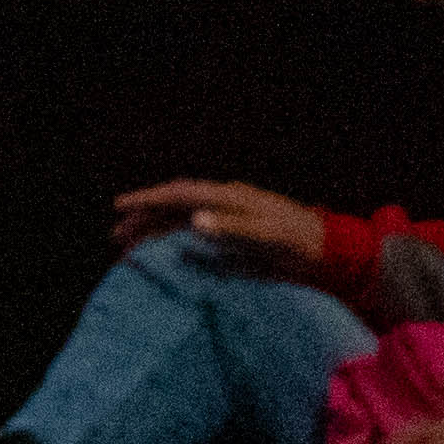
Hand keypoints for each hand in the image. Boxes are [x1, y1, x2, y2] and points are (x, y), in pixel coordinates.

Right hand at [108, 176, 327, 263]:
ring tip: (129, 245)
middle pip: (175, 205)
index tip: (120, 206)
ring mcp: (228, 216)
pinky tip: (163, 250)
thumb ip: (232, 228)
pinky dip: (174, 238)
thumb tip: (194, 221)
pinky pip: (195, 232)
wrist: (327, 250)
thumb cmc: (299, 241)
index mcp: (228, 197)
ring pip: (181, 218)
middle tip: (116, 235)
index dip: (148, 198)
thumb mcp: (268, 234)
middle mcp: (223, 202)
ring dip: (155, 229)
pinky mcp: (233, 233)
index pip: (180, 193)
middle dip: (144, 217)